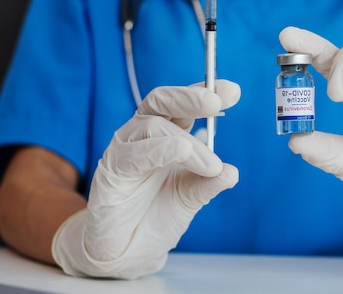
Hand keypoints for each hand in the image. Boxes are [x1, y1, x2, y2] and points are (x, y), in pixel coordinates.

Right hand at [52, 81, 239, 278]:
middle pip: (161, 101)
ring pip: (151, 125)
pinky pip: (130, 154)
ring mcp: (125, 150)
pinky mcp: (110, 172)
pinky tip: (180, 151)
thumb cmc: (157, 214)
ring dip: (186, 142)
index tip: (232, 90)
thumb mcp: (191, 197)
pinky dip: (158, 150)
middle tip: (216, 103)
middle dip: (190, 98)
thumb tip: (232, 172)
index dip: (205, 92)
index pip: (183, 104)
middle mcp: (143, 136)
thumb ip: (209, 182)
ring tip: (211, 165)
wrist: (128, 251)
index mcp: (166, 135)